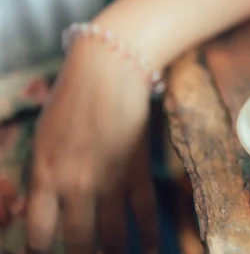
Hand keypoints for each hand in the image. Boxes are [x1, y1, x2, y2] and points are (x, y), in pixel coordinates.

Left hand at [26, 39, 158, 253]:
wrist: (109, 72)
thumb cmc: (71, 99)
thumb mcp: (43, 138)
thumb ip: (43, 175)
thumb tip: (42, 205)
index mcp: (45, 175)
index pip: (38, 234)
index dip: (41, 251)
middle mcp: (76, 185)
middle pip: (78, 241)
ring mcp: (110, 180)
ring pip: (112, 235)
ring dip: (113, 251)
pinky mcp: (138, 171)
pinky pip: (144, 213)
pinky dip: (149, 236)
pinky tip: (151, 249)